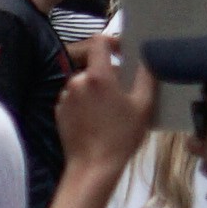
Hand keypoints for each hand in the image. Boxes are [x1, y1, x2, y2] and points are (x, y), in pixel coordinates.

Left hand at [60, 34, 152, 172]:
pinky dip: (85, 104)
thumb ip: (146, 78)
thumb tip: (147, 59)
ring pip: (84, 84)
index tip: (123, 52)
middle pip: (94, 67)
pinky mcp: (59, 112)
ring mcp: (65, 97)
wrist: (93, 167)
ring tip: (111, 111)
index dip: (112, 41)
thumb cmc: (121, 136)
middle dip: (109, 75)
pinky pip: (75, 99)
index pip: (99, 41)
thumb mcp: (143, 106)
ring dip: (96, 90)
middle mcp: (77, 81)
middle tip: (124, 93)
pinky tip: (97, 121)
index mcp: (97, 75)